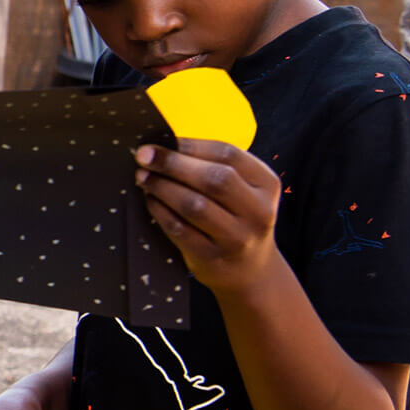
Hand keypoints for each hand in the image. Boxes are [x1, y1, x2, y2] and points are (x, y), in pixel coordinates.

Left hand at [136, 140, 283, 294]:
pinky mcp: (212, 256)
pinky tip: (150, 199)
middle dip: (173, 164)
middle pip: (213, 179)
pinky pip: (179, 229)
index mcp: (266, 184)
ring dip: (162, 187)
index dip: (192, 145)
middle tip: (143, 155)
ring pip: (194, 205)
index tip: (162, 139)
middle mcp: (258, 211)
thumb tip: (163, 145)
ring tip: (143, 176)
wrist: (250, 270)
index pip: (229, 154)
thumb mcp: (242, 189)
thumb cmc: (236, 217)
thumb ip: (213, 166)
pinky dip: (159, 210)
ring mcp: (237, 237)